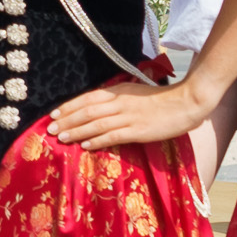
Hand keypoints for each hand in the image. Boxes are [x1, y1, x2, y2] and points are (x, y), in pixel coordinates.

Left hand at [42, 75, 209, 150]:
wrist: (187, 102)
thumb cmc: (163, 99)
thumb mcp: (136, 92)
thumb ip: (119, 97)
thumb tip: (99, 106)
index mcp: (119, 90)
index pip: (88, 98)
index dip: (69, 106)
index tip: (54, 113)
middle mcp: (120, 102)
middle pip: (87, 111)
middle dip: (66, 120)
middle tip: (50, 128)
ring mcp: (129, 116)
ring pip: (95, 123)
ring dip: (76, 131)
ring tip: (61, 137)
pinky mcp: (138, 130)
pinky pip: (113, 135)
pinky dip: (97, 140)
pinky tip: (85, 145)